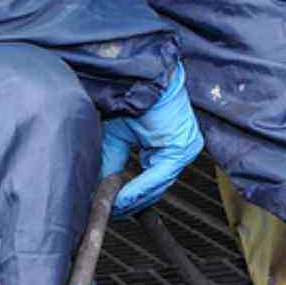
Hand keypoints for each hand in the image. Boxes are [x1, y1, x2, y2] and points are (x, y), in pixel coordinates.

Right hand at [100, 64, 203, 217]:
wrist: (140, 71)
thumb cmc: (129, 96)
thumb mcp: (115, 138)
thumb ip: (110, 166)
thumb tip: (100, 196)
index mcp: (168, 147)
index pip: (151, 183)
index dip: (130, 199)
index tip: (111, 210)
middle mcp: (182, 149)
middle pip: (155, 187)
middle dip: (130, 203)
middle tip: (109, 213)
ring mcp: (185, 148)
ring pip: (157, 184)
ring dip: (133, 198)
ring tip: (112, 207)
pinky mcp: (182, 146)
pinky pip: (160, 174)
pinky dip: (141, 187)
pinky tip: (123, 197)